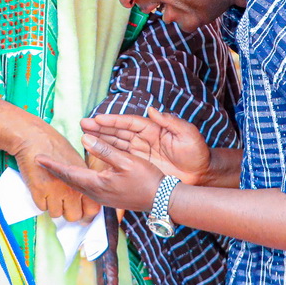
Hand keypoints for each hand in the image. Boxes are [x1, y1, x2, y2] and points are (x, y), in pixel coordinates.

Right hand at [14, 125, 100, 221]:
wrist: (35, 138)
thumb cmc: (56, 146)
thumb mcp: (77, 161)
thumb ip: (83, 179)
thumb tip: (85, 193)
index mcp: (84, 180)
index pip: (92, 209)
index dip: (87, 211)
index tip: (81, 208)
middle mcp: (72, 189)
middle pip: (74, 216)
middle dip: (69, 211)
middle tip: (64, 203)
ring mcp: (55, 192)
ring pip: (56, 214)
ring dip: (53, 206)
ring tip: (51, 193)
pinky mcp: (38, 192)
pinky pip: (42, 208)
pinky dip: (41, 201)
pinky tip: (42, 188)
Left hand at [37, 133, 165, 211]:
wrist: (161, 200)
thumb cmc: (147, 179)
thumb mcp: (127, 161)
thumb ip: (105, 150)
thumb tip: (84, 139)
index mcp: (97, 184)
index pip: (69, 173)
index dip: (53, 165)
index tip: (38, 158)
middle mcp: (96, 193)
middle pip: (70, 181)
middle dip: (55, 171)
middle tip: (41, 161)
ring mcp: (102, 198)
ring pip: (77, 186)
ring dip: (65, 176)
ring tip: (55, 167)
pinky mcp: (108, 198)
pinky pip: (86, 188)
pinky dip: (77, 180)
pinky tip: (77, 175)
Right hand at [80, 107, 211, 184]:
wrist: (202, 174)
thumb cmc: (197, 152)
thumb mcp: (188, 134)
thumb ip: (171, 121)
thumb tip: (153, 109)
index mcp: (154, 129)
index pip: (129, 123)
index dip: (113, 120)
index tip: (98, 118)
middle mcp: (145, 139)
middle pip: (119, 132)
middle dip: (101, 128)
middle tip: (83, 124)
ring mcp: (142, 153)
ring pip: (116, 145)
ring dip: (100, 140)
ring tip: (83, 136)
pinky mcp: (141, 166)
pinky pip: (121, 160)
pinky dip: (108, 156)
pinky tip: (96, 156)